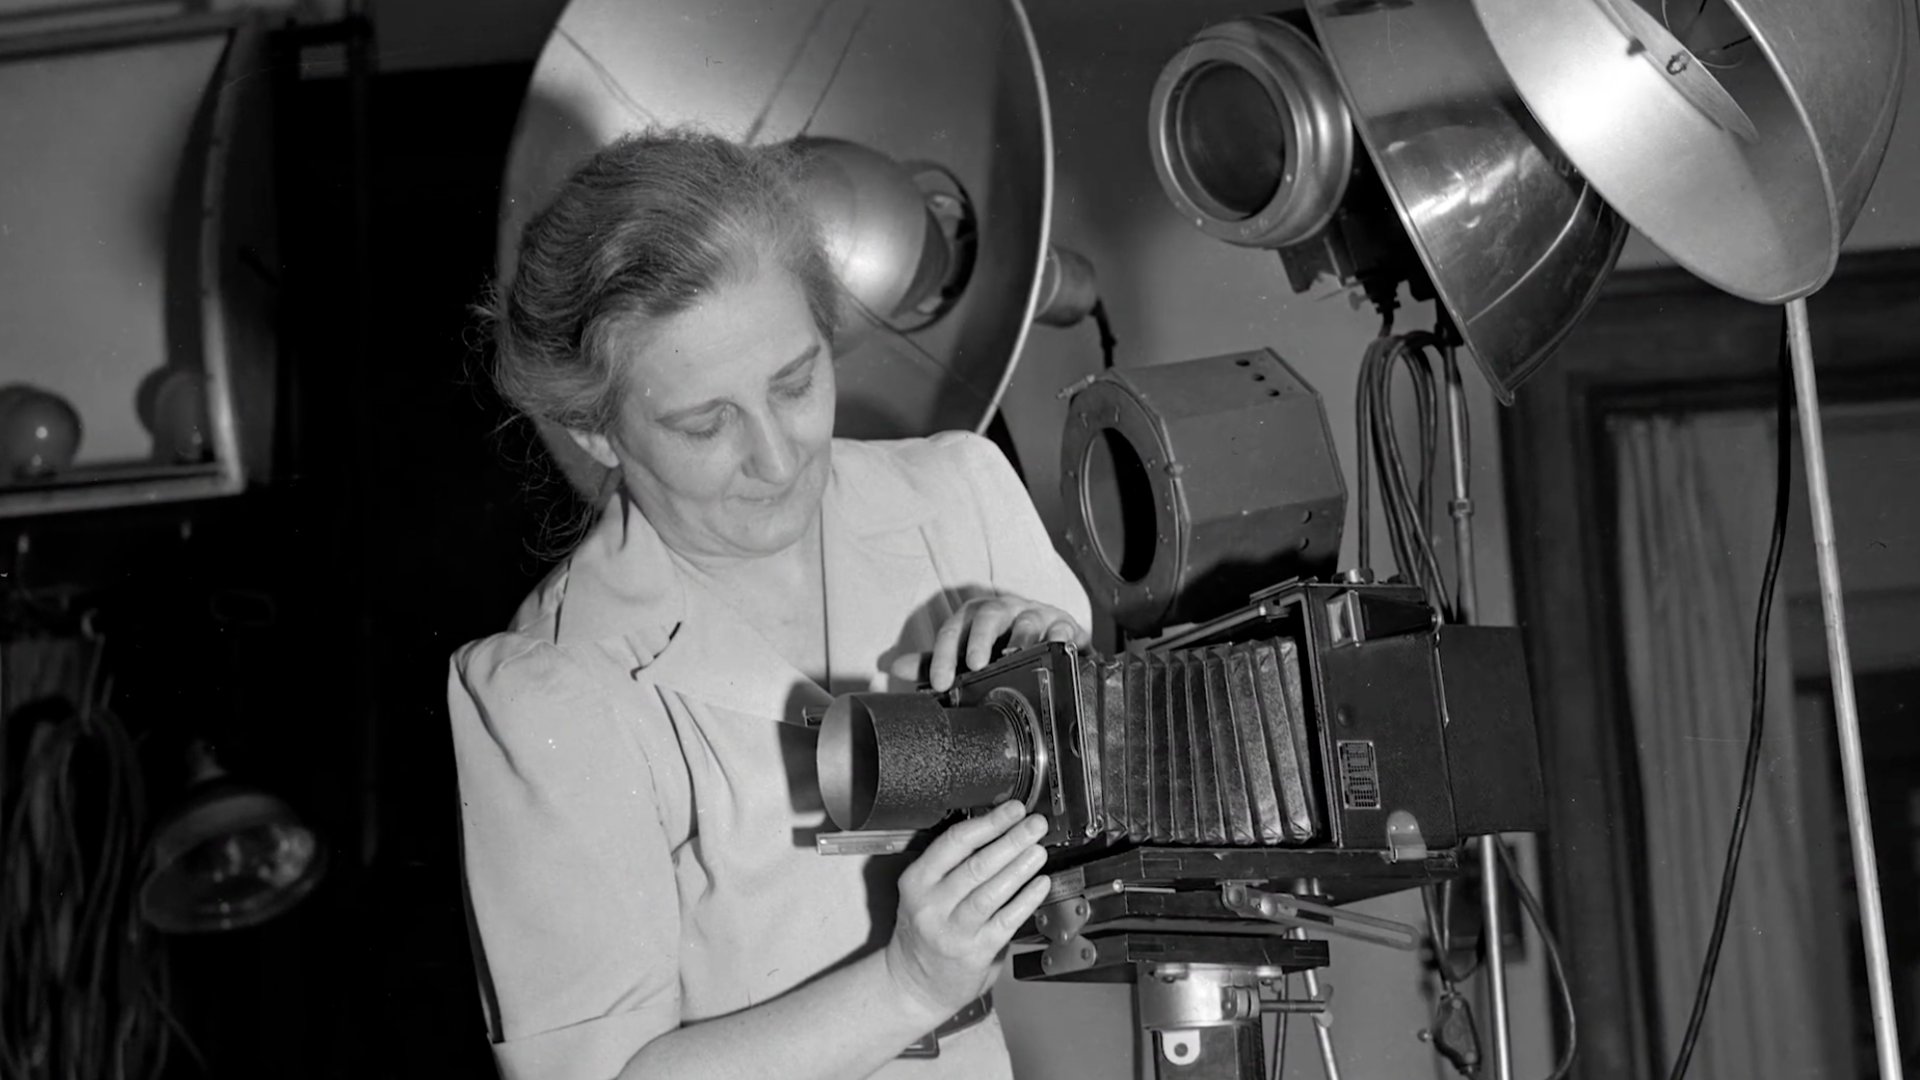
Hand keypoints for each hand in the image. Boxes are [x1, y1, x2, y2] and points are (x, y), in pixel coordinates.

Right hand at [884, 800, 1051, 1022]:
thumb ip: (953, 869)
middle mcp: (932, 905)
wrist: (915, 985)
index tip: (1011, 811)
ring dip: (1020, 867)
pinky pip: (1006, 920)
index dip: (988, 824)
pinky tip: (1040, 884)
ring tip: (1038, 850)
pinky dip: (1026, 899)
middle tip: (1034, 825)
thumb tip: (999, 835)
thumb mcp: (924, 895)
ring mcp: (954, 930)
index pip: (954, 843)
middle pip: (977, 865)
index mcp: (916, 882)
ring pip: (991, 891)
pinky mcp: (975, 952)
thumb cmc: (924, 934)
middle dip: (1011, 840)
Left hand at [890, 595, 1089, 691]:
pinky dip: (1060, 635)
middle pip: (989, 614)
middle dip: (980, 638)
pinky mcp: (1063, 625)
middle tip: (975, 664)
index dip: (944, 655)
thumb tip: (895, 667)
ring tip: (1014, 656)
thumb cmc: (1003, 647)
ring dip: (1020, 637)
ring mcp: (1035, 615)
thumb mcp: (968, 655)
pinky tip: (1056, 646)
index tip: (940, 682)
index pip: (955, 630)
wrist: (1049, 639)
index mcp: (977, 617)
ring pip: (1027, 620)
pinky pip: (1063, 627)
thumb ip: (936, 662)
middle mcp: (1005, 611)